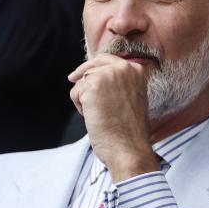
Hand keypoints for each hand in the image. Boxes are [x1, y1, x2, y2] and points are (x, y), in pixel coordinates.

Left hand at [68, 54, 159, 181]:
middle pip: (92, 65)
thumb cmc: (129, 130)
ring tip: (100, 115)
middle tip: (71, 78)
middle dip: (82, 76)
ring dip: (85, 99)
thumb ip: (118, 83)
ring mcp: (108, 74)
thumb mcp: (131, 98)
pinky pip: (75, 93)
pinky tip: (94, 118)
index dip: (92, 66)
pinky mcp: (93, 85)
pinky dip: (79, 107)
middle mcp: (124, 68)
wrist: (129, 148)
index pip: (108, 59)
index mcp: (136, 70)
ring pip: (83, 81)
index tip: (80, 73)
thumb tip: (93, 76)